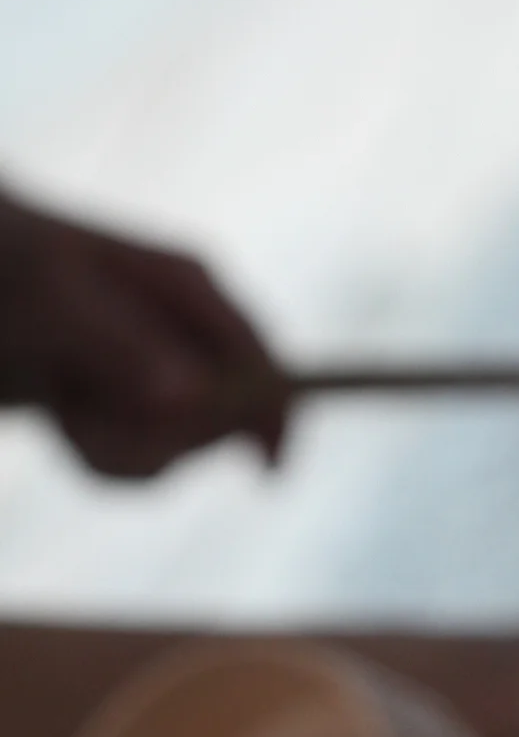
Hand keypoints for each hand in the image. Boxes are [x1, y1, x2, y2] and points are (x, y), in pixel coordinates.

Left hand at [0, 191, 283, 477]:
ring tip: (62, 412)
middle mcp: (185, 332)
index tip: (266, 468)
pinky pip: (143, 459)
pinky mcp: (129, 405)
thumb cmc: (8, 268)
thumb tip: (195, 400)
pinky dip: (101, 456)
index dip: (274, 413)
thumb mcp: (58, 302)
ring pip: (178, 449)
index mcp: (188, 288)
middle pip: (222, 419)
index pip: (259, 358)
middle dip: (162, 439)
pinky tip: (64, 421)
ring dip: (118, 449)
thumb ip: (127, 348)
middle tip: (82, 415)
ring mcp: (159, 372)